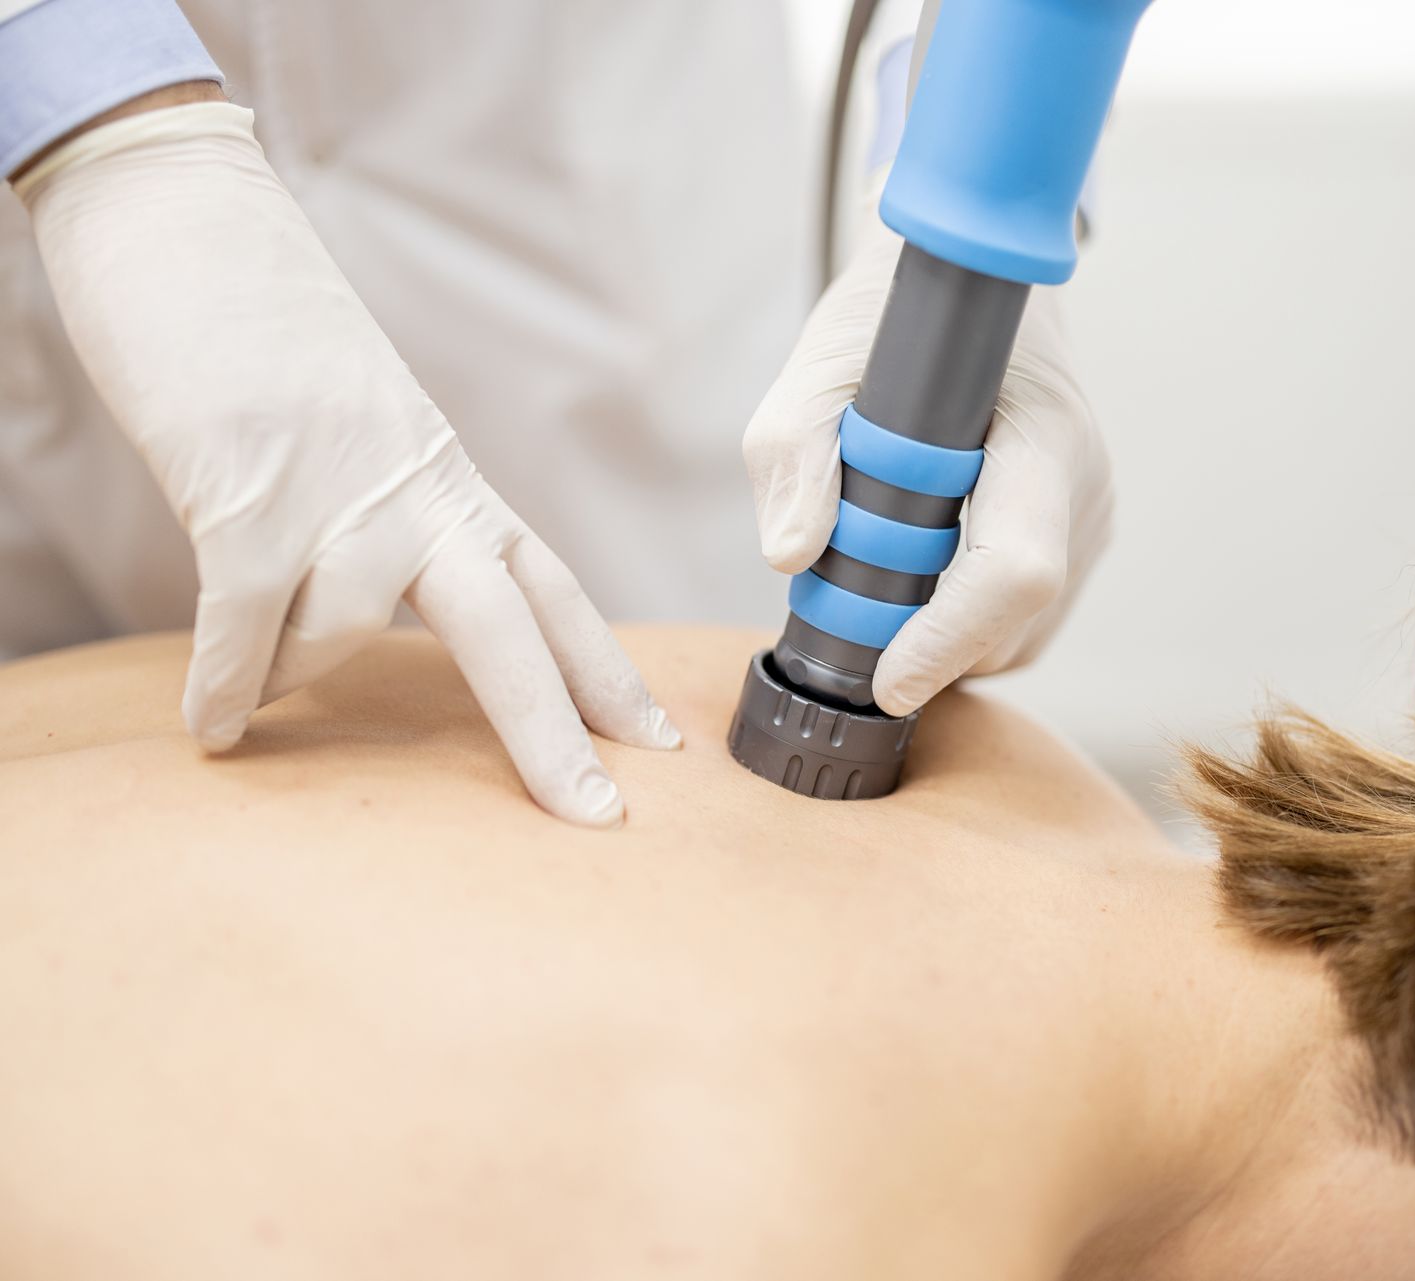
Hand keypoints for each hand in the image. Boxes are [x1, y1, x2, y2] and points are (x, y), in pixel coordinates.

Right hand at [17, 100, 678, 826]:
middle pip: (513, 631)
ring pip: (343, 635)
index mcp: (454, 483)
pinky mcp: (246, 495)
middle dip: (556, 732)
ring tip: (249, 692)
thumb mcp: (367, 435)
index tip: (657, 742)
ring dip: (292, 675)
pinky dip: (228, 685)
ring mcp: (337, 494)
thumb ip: (396, 520)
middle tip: (598, 818)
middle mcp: (417, 493)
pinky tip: (215, 732)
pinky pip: (244, 626)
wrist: (190, 226)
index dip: (606, 671)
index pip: (555, 590)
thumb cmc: (271, 340)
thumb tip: (381, 613)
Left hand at [743, 197, 1112, 715]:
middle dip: (928, 649)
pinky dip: (963, 629)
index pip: (1016, 571)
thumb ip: (795, 451)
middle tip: (848, 621)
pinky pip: (1024, 625)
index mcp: (1040, 437)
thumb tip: (791, 554)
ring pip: (1021, 638)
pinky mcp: (1079, 541)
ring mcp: (1090, 521)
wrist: (966, 282)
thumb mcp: (824, 360)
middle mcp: (1084, 489)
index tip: (883, 678)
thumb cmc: (899, 316)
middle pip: (1016, 623)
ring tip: (877, 583)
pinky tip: (916, 580)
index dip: (948, 637)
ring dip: (943, 642)